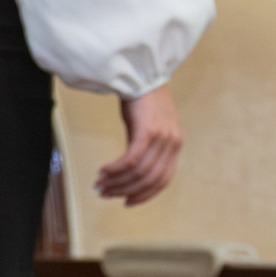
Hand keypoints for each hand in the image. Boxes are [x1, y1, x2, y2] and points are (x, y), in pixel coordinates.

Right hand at [96, 86, 181, 205]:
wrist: (141, 74)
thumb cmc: (143, 101)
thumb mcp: (150, 128)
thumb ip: (147, 149)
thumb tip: (130, 172)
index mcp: (175, 145)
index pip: (163, 181)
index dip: (145, 195)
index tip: (127, 202)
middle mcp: (172, 143)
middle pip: (149, 179)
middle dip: (125, 190)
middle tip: (105, 193)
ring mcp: (161, 137)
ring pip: (139, 172)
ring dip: (117, 181)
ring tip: (100, 183)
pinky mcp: (147, 130)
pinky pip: (131, 159)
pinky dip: (116, 169)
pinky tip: (103, 171)